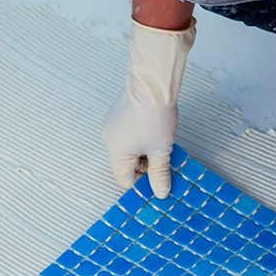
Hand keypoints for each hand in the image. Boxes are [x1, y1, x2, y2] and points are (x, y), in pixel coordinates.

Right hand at [102, 18, 195, 197]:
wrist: (153, 83)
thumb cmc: (155, 116)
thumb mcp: (161, 150)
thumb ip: (160, 174)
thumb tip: (160, 193)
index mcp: (115, 152)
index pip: (125, 180)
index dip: (142, 185)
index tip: (159, 185)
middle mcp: (109, 139)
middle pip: (126, 165)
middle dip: (146, 168)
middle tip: (166, 165)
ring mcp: (112, 126)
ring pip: (129, 150)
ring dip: (146, 153)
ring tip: (163, 147)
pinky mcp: (119, 115)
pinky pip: (129, 136)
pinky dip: (142, 140)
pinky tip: (156, 134)